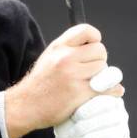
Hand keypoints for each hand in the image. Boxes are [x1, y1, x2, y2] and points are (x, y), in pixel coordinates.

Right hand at [5, 24, 123, 137]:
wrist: (25, 106)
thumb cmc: (39, 84)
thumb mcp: (48, 58)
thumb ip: (69, 49)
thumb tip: (94, 47)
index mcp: (58, 47)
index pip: (86, 31)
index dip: (95, 39)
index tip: (92, 48)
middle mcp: (65, 58)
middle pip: (100, 51)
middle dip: (98, 61)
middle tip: (89, 71)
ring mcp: (73, 76)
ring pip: (105, 70)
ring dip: (102, 78)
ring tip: (89, 83)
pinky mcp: (80, 93)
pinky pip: (109, 88)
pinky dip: (111, 92)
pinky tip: (102, 93)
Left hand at [53, 95, 129, 137]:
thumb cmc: (67, 127)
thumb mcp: (66, 111)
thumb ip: (75, 98)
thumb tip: (81, 85)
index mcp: (104, 93)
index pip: (102, 88)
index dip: (86, 100)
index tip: (71, 112)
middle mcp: (117, 105)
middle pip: (107, 103)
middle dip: (85, 113)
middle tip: (71, 122)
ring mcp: (122, 121)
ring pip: (109, 119)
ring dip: (86, 128)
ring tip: (72, 135)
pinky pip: (111, 135)